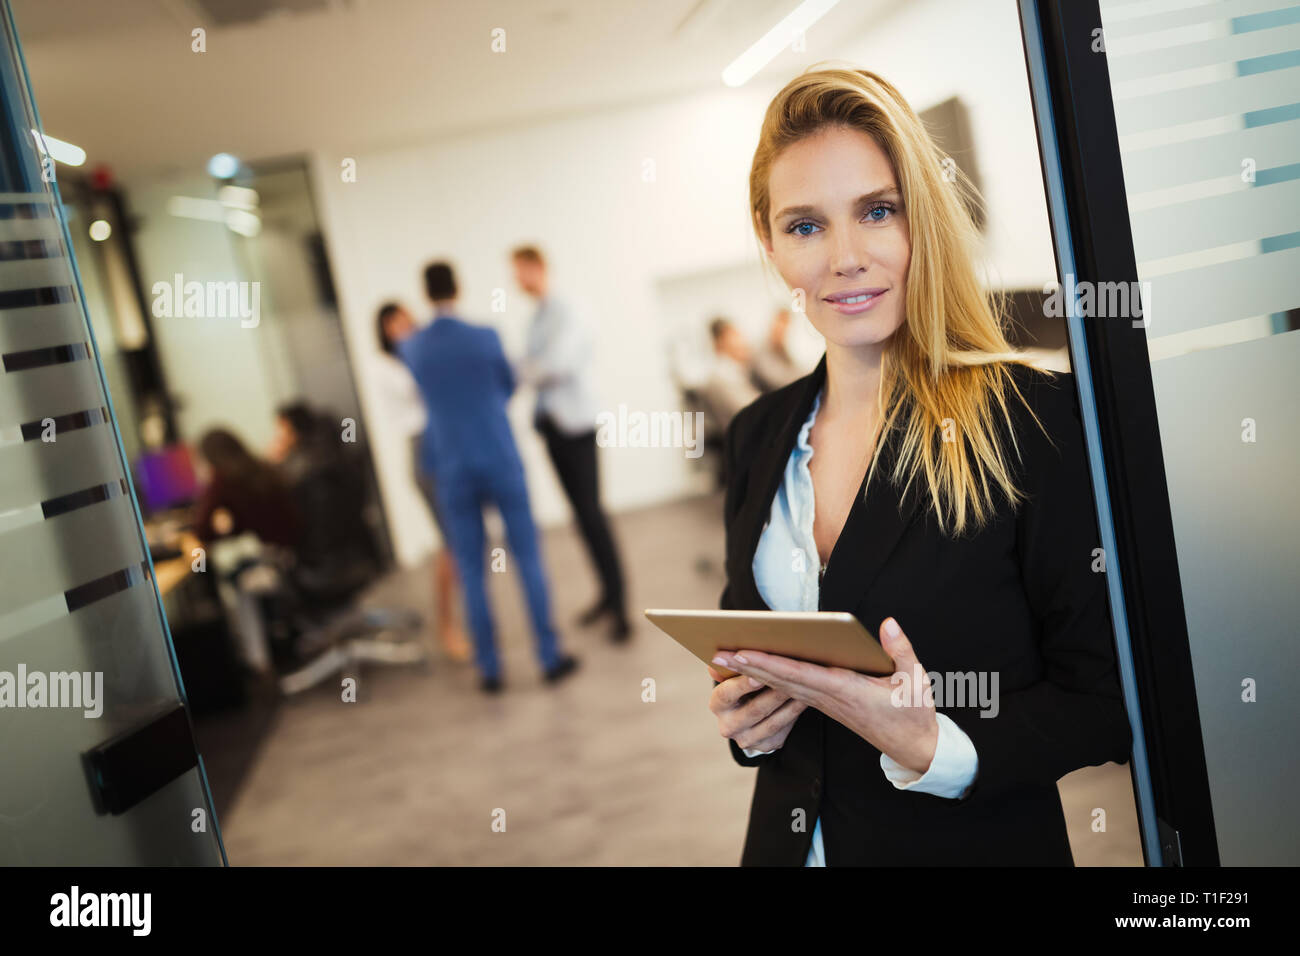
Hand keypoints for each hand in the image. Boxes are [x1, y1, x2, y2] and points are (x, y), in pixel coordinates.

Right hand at [707, 663, 806, 753]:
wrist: (752, 712)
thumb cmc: (744, 685)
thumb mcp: (734, 674)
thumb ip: (729, 666)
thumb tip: (718, 656)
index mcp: (717, 704)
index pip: (727, 694)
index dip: (742, 685)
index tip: (757, 674)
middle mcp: (728, 726)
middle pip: (754, 710)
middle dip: (774, 693)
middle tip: (790, 678)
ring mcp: (746, 739)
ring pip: (772, 722)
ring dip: (789, 704)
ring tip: (803, 688)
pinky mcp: (765, 746)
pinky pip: (783, 731)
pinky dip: (794, 715)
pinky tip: (805, 701)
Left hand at [713, 617, 939, 774]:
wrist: (915, 748)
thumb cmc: (913, 713)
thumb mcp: (915, 681)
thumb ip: (901, 650)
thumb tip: (888, 623)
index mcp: (847, 691)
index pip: (800, 674)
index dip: (770, 664)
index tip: (744, 653)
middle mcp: (829, 698)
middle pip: (781, 680)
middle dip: (748, 666)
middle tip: (717, 653)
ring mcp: (825, 703)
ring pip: (783, 685)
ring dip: (754, 672)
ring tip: (726, 657)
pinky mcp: (827, 704)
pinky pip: (792, 690)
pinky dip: (770, 679)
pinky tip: (754, 669)